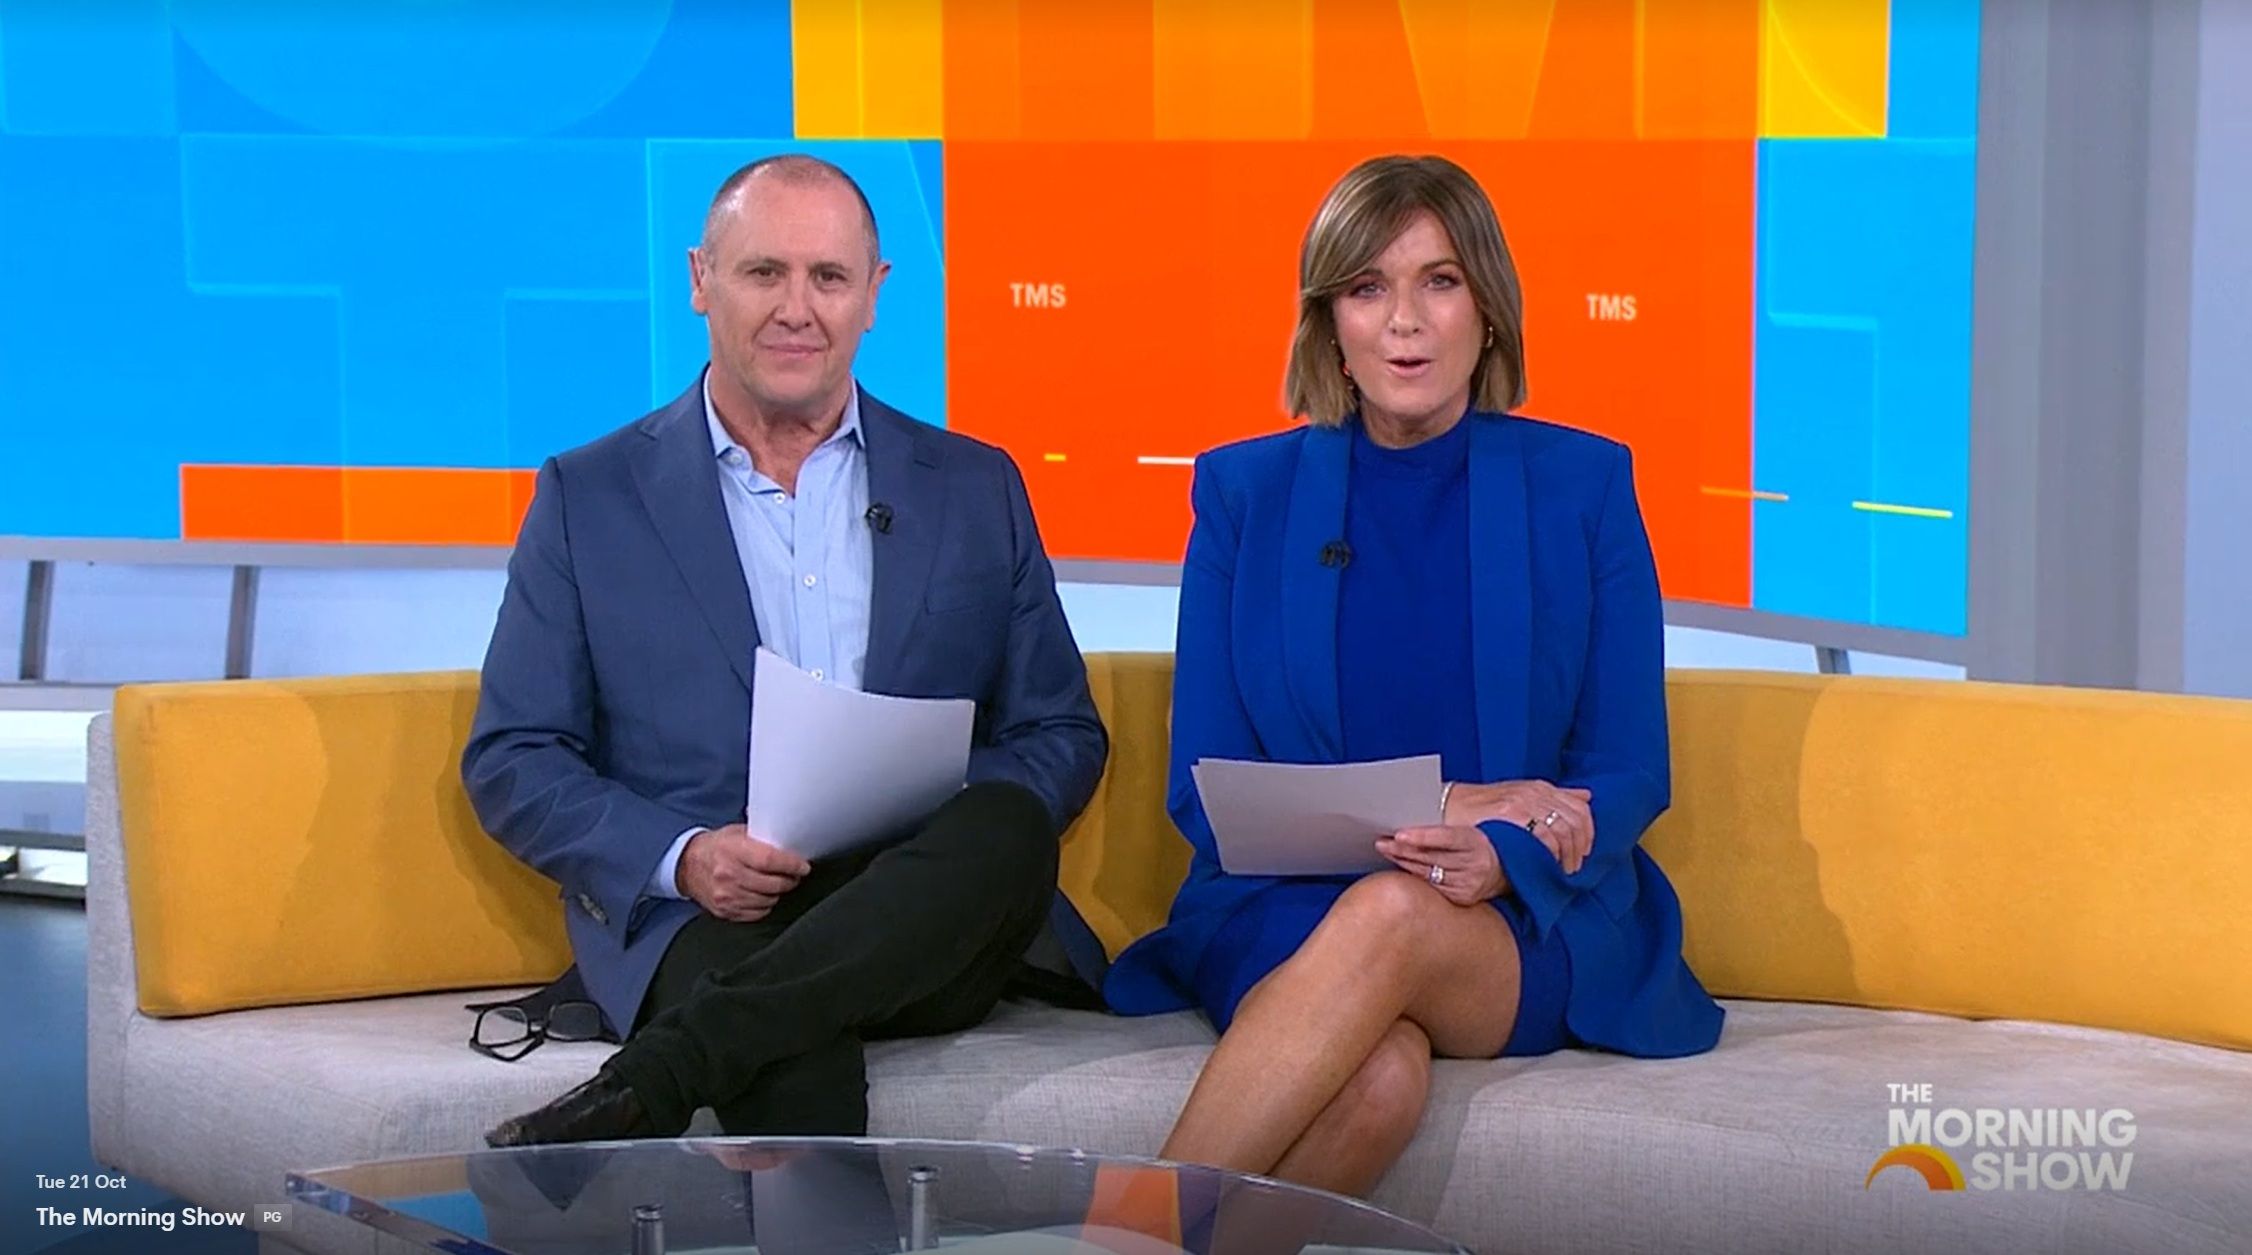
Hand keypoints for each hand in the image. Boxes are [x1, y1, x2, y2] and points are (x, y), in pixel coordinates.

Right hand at [676, 824, 810, 922]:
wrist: (687, 866)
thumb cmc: (716, 847)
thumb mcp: (736, 833)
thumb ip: (761, 836)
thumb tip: (789, 839)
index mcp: (732, 851)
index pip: (769, 860)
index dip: (791, 865)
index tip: (803, 866)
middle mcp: (728, 875)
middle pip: (772, 884)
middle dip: (790, 880)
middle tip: (795, 875)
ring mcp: (726, 896)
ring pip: (768, 900)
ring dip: (778, 893)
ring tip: (778, 883)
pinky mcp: (726, 911)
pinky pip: (757, 913)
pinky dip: (765, 905)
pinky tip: (764, 895)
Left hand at [1376, 824, 1505, 905]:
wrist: (1505, 867)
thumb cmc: (1477, 843)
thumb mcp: (1466, 831)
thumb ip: (1442, 830)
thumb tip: (1409, 818)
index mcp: (1476, 842)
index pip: (1446, 838)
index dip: (1421, 836)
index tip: (1398, 835)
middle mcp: (1474, 865)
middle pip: (1431, 857)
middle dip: (1403, 849)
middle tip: (1381, 842)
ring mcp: (1468, 884)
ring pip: (1428, 873)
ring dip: (1404, 862)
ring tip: (1386, 851)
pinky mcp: (1463, 898)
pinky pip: (1432, 886)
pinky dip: (1416, 876)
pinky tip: (1403, 867)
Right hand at [1443, 780, 1594, 873]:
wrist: (1448, 806)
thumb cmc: (1483, 808)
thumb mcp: (1521, 796)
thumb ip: (1554, 797)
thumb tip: (1586, 796)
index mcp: (1541, 788)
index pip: (1580, 808)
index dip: (1588, 833)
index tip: (1584, 852)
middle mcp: (1536, 792)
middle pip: (1576, 821)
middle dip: (1580, 848)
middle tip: (1574, 866)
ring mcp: (1524, 801)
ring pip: (1564, 830)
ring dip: (1568, 855)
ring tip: (1562, 870)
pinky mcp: (1511, 814)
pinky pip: (1544, 835)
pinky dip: (1551, 853)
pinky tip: (1546, 864)